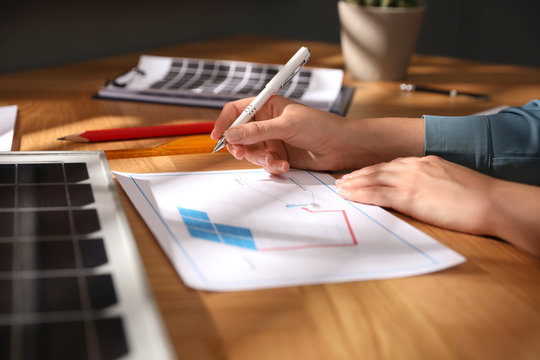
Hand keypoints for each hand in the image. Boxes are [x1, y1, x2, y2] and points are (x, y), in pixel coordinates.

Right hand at [211, 96, 349, 174]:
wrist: (342, 147)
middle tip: (242, 154)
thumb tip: (231, 134)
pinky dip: (272, 166)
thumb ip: (257, 131)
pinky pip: (264, 163)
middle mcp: (266, 123)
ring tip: (276, 161)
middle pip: (239, 135)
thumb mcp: (286, 126)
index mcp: (267, 106)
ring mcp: (272, 140)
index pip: (237, 110)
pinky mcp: (278, 156)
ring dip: (260, 159)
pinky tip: (285, 166)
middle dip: (240, 146)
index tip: (217, 136)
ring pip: (251, 152)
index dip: (225, 122)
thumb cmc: (320, 126)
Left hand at [335, 156, 539, 256]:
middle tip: (342, 181)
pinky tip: (350, 196)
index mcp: (425, 162)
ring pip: (373, 179)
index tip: (360, 174)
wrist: (491, 202)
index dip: (373, 170)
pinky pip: (378, 193)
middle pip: (378, 169)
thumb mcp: (450, 180)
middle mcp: (414, 166)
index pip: (391, 165)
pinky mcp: (409, 195)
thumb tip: (422, 190)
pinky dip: (361, 194)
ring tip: (340, 188)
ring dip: (354, 184)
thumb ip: (431, 181)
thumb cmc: (477, 196)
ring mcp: (410, 179)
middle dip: (358, 175)